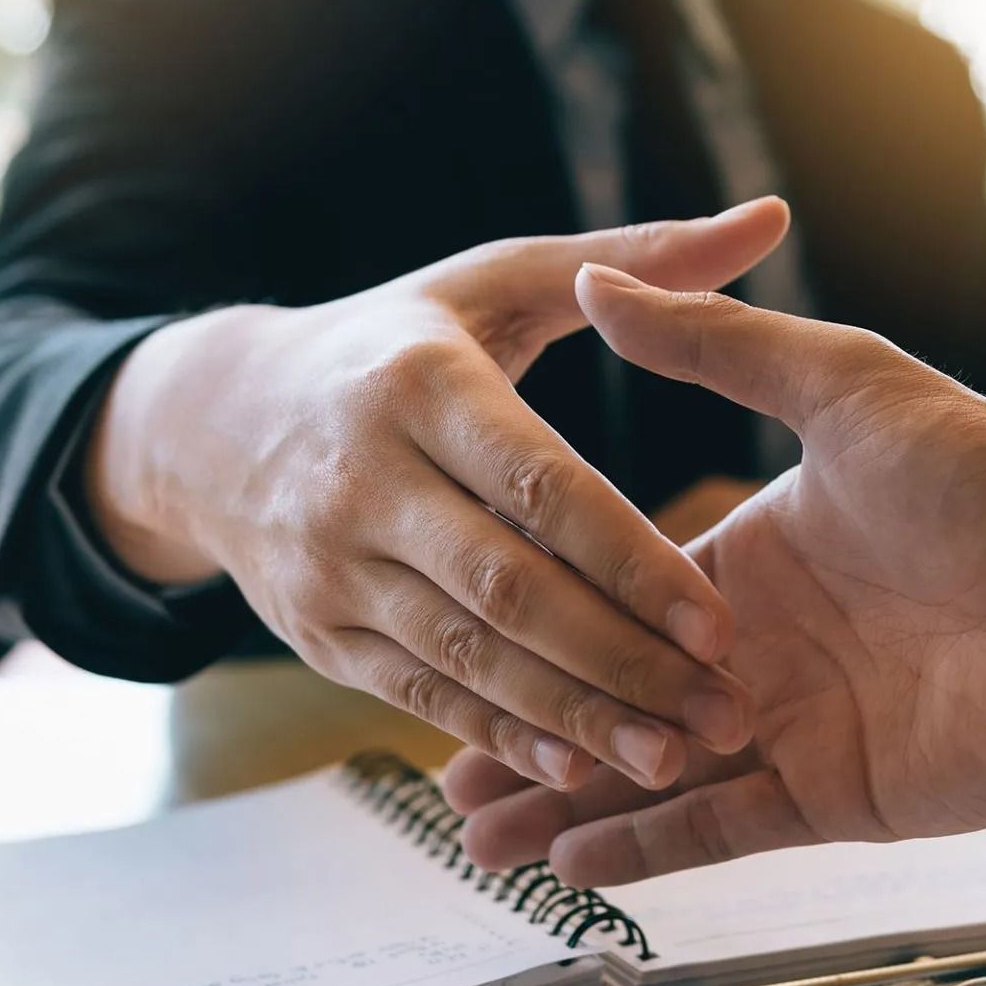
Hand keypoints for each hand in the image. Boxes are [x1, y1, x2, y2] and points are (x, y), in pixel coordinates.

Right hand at [84, 201, 791, 793]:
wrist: (217, 422)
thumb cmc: (395, 343)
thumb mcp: (495, 282)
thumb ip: (637, 261)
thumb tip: (768, 215)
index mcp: (420, 384)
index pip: (539, 485)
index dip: (630, 559)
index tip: (719, 620)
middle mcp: (363, 479)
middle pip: (505, 586)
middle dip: (619, 659)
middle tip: (721, 713)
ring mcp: (329, 567)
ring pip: (464, 656)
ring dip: (570, 717)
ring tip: (669, 760)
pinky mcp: (316, 634)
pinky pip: (417, 695)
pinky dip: (497, 736)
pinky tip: (576, 769)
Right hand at [442, 266, 985, 884]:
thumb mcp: (841, 386)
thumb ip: (718, 345)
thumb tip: (603, 277)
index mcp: (755, 556)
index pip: (619, 593)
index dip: (540, 614)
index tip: (456, 621)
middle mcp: (760, 649)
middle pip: (615, 694)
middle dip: (529, 724)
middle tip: (439, 762)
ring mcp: (792, 729)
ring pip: (646, 773)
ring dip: (559, 794)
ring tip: (469, 825)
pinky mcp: (830, 798)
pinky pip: (713, 832)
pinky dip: (638, 848)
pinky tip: (560, 856)